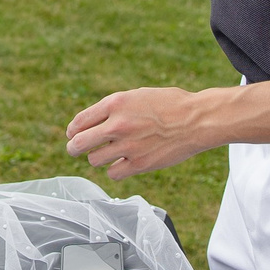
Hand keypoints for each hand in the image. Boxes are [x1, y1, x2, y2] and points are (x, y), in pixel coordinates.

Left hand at [66, 87, 214, 177]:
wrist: (196, 120)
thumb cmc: (169, 104)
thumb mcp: (137, 95)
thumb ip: (114, 108)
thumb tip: (93, 123)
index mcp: (115, 103)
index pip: (80, 121)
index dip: (73, 130)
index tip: (73, 134)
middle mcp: (118, 125)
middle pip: (79, 143)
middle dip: (74, 148)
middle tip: (75, 150)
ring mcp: (128, 146)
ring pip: (94, 160)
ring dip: (98, 158)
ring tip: (107, 155)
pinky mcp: (140, 164)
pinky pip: (113, 174)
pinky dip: (115, 170)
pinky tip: (122, 164)